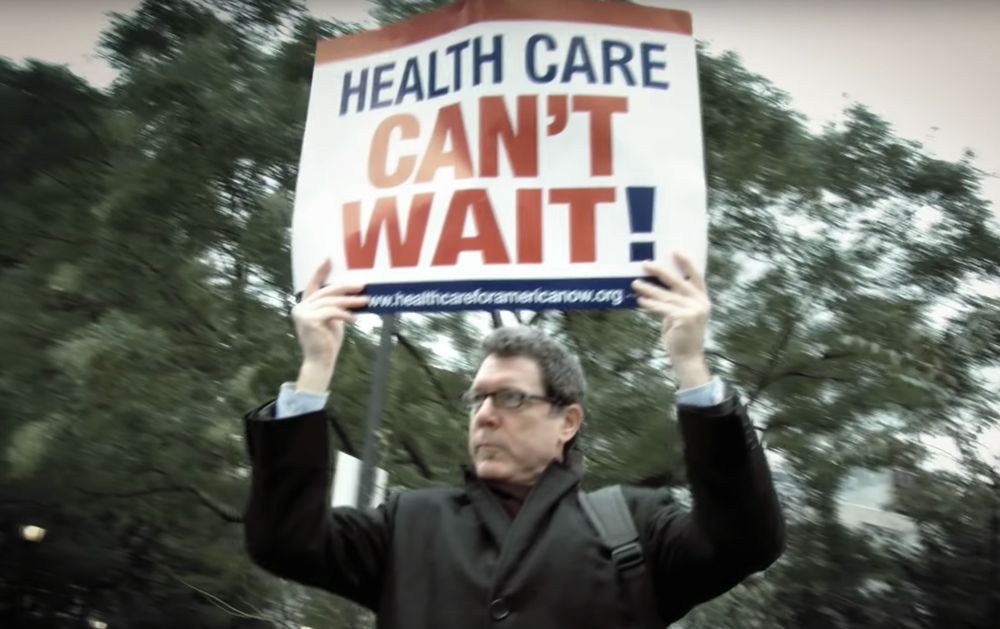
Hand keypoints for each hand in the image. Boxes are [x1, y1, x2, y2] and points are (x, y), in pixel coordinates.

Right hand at [291, 258, 367, 390]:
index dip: (320, 270)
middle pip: (326, 291)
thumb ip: (335, 307)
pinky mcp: (309, 320)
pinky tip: (353, 318)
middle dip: (345, 287)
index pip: (312, 284)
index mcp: (304, 305)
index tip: (329, 258)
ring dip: (350, 301)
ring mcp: (302, 313)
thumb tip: (353, 294)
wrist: (320, 362)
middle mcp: (300, 307)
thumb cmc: (327, 343)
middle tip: (362, 285)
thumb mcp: (332, 320)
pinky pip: (331, 312)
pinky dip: (344, 314)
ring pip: (331, 302)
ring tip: (365, 301)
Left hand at [632, 252, 710, 385]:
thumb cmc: (681, 335)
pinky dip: (650, 304)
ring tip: (635, 283)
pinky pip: (662, 308)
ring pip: (666, 296)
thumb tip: (652, 287)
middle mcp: (700, 303)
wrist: (687, 357)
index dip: (686, 263)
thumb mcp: (680, 314)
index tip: (674, 251)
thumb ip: (673, 301)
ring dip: (648, 289)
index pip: (696, 276)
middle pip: (678, 282)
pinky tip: (640, 300)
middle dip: (660, 271)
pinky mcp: (683, 319)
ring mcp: (693, 311)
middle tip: (645, 264)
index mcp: (702, 299)